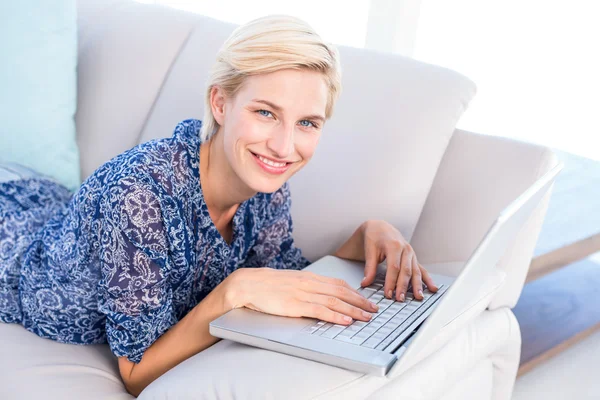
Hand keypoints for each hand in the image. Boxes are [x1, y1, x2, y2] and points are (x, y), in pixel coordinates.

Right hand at [225, 268, 379, 325]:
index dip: (355, 292)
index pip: (338, 284)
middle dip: (361, 301)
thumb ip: (307, 287)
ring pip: (335, 301)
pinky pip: (320, 311)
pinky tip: (345, 320)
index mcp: (309, 277)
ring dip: (354, 310)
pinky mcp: (296, 305)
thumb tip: (321, 294)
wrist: (248, 284)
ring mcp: (303, 294)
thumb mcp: (291, 282)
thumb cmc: (267, 285)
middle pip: (342, 292)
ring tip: (366, 317)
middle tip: (374, 310)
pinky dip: (335, 316)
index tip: (367, 299)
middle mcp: (310, 283)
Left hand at [359, 220, 437, 301]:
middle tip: (400, 299)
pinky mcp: (414, 258)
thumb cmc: (375, 237)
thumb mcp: (369, 250)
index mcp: (394, 246)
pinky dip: (427, 279)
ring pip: (415, 271)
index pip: (394, 267)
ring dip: (417, 285)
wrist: (381, 227)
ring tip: (418, 297)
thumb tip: (365, 283)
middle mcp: (406, 249)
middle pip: (406, 271)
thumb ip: (369, 268)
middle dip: (403, 286)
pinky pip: (422, 269)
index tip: (388, 294)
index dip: (391, 282)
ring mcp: (412, 254)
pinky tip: (432, 288)